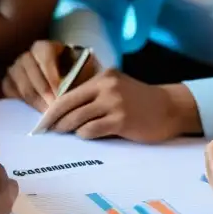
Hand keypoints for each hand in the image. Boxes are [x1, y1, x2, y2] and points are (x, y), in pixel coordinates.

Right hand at [3, 41, 100, 110]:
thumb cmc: (77, 74)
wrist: (70, 81)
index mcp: (44, 47)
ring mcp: (15, 69)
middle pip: (31, 74)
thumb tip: (73, 84)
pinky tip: (37, 111)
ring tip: (48, 114)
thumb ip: (80, 73)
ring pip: (22, 85)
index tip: (61, 94)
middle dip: (44, 93)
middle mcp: (27, 56)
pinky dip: (24, 103)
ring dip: (36, 102)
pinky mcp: (9, 83)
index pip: (45, 58)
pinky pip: (11, 92)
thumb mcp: (83, 70)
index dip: (52, 77)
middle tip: (55, 109)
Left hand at [31, 69, 196, 142]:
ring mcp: (115, 103)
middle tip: (47, 132)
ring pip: (78, 119)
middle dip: (55, 121)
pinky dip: (85, 135)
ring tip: (66, 134)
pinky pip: (92, 130)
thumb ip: (95, 96)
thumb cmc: (140, 102)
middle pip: (69, 106)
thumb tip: (64, 114)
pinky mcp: (121, 120)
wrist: (170, 108)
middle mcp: (107, 87)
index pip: (68, 94)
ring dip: (69, 129)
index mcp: (104, 78)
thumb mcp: (117, 89)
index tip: (42, 122)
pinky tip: (87, 135)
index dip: (52, 109)